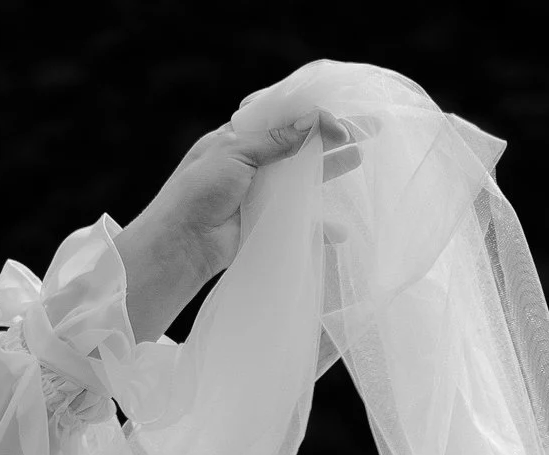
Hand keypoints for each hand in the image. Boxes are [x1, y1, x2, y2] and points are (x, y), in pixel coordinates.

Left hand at [119, 95, 358, 338]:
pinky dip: (320, 226)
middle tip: (366, 129)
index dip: (314, 116)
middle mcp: (254, 162)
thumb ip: (276, 140)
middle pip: (301, 144)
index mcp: (241, 136)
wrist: (182, 243)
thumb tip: (314, 122)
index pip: (285, 118)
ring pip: (304, 179)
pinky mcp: (266, 226)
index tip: (341, 121)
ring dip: (331, 170)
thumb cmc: (199, 190)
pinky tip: (341, 230)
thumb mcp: (236, 152)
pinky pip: (299, 222)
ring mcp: (262, 194)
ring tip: (360, 159)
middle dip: (332, 137)